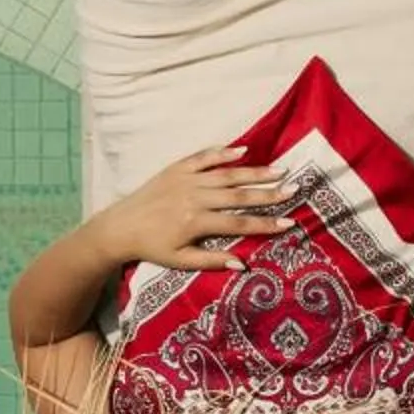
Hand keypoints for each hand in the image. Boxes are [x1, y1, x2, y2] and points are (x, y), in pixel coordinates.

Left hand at [105, 147, 284, 271]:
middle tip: (293, 189)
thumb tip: (244, 264)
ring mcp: (185, 180)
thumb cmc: (152, 247)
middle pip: (237, 195)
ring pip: (225, 174)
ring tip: (279, 170)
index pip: (238, 223)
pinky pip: (203, 157)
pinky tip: (244, 150)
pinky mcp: (176, 168)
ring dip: (254, 172)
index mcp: (195, 223)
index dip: (265, 223)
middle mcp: (193, 198)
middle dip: (268, 193)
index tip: (289, 222)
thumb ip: (212, 261)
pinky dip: (223, 153)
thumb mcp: (180, 261)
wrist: (120, 226)